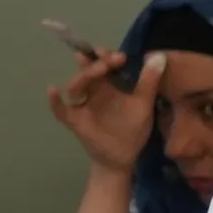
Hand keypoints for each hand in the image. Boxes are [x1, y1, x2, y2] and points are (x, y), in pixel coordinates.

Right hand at [50, 48, 157, 174]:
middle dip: (96, 64)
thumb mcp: (144, 104)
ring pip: (75, 87)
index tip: (119, 56)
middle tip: (108, 61)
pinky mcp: (75, 120)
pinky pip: (60, 110)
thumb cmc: (133, 129)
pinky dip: (55, 101)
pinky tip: (53, 90)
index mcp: (110, 85)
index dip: (107, 57)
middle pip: (88, 73)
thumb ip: (149, 82)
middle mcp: (94, 91)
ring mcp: (82, 105)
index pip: (104, 64)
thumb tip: (159, 56)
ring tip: (94, 72)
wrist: (123, 156)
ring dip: (82, 78)